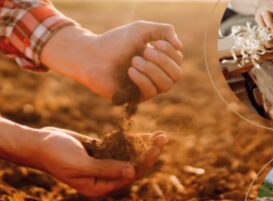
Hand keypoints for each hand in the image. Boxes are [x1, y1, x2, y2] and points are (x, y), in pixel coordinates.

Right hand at [0, 118, 167, 197]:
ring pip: (129, 155)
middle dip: (149, 152)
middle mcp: (104, 178)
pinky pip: (120, 147)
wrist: (39, 143)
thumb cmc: (56, 155)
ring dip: (144, 145)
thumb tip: (132, 172)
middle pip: (133, 166)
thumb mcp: (81, 164)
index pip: (129, 175)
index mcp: (100, 187)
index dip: (145, 161)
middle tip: (164, 137)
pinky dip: (131, 140)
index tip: (156, 146)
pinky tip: (145, 134)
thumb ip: (107, 168)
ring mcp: (102, 164)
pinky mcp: (100, 151)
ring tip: (161, 135)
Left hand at [41, 21, 183, 100]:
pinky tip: (129, 71)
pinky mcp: (136, 98)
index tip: (154, 42)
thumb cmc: (116, 42)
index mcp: (159, 60)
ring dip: (152, 70)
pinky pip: (150, 92)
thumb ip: (164, 30)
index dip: (170, 52)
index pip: (178, 61)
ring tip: (134, 61)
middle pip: (177, 75)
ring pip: (166, 86)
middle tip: (146, 51)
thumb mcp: (142, 29)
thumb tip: (180, 47)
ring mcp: (146, 88)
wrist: (92, 55)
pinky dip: (142, 79)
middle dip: (164, 62)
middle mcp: (156, 75)